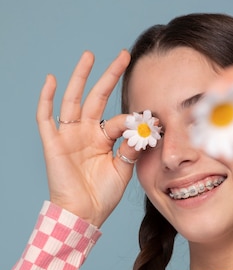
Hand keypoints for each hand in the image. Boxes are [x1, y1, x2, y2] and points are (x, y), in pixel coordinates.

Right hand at [37, 50, 136, 226]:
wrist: (84, 214)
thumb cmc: (102, 195)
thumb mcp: (123, 169)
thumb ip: (132, 148)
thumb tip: (144, 128)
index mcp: (103, 139)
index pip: (118, 119)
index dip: (132, 118)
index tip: (149, 119)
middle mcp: (86, 133)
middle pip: (97, 98)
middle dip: (109, 76)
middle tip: (124, 55)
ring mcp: (69, 136)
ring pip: (73, 100)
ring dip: (80, 77)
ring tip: (89, 55)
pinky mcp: (53, 144)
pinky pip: (46, 118)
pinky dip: (46, 99)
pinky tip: (52, 80)